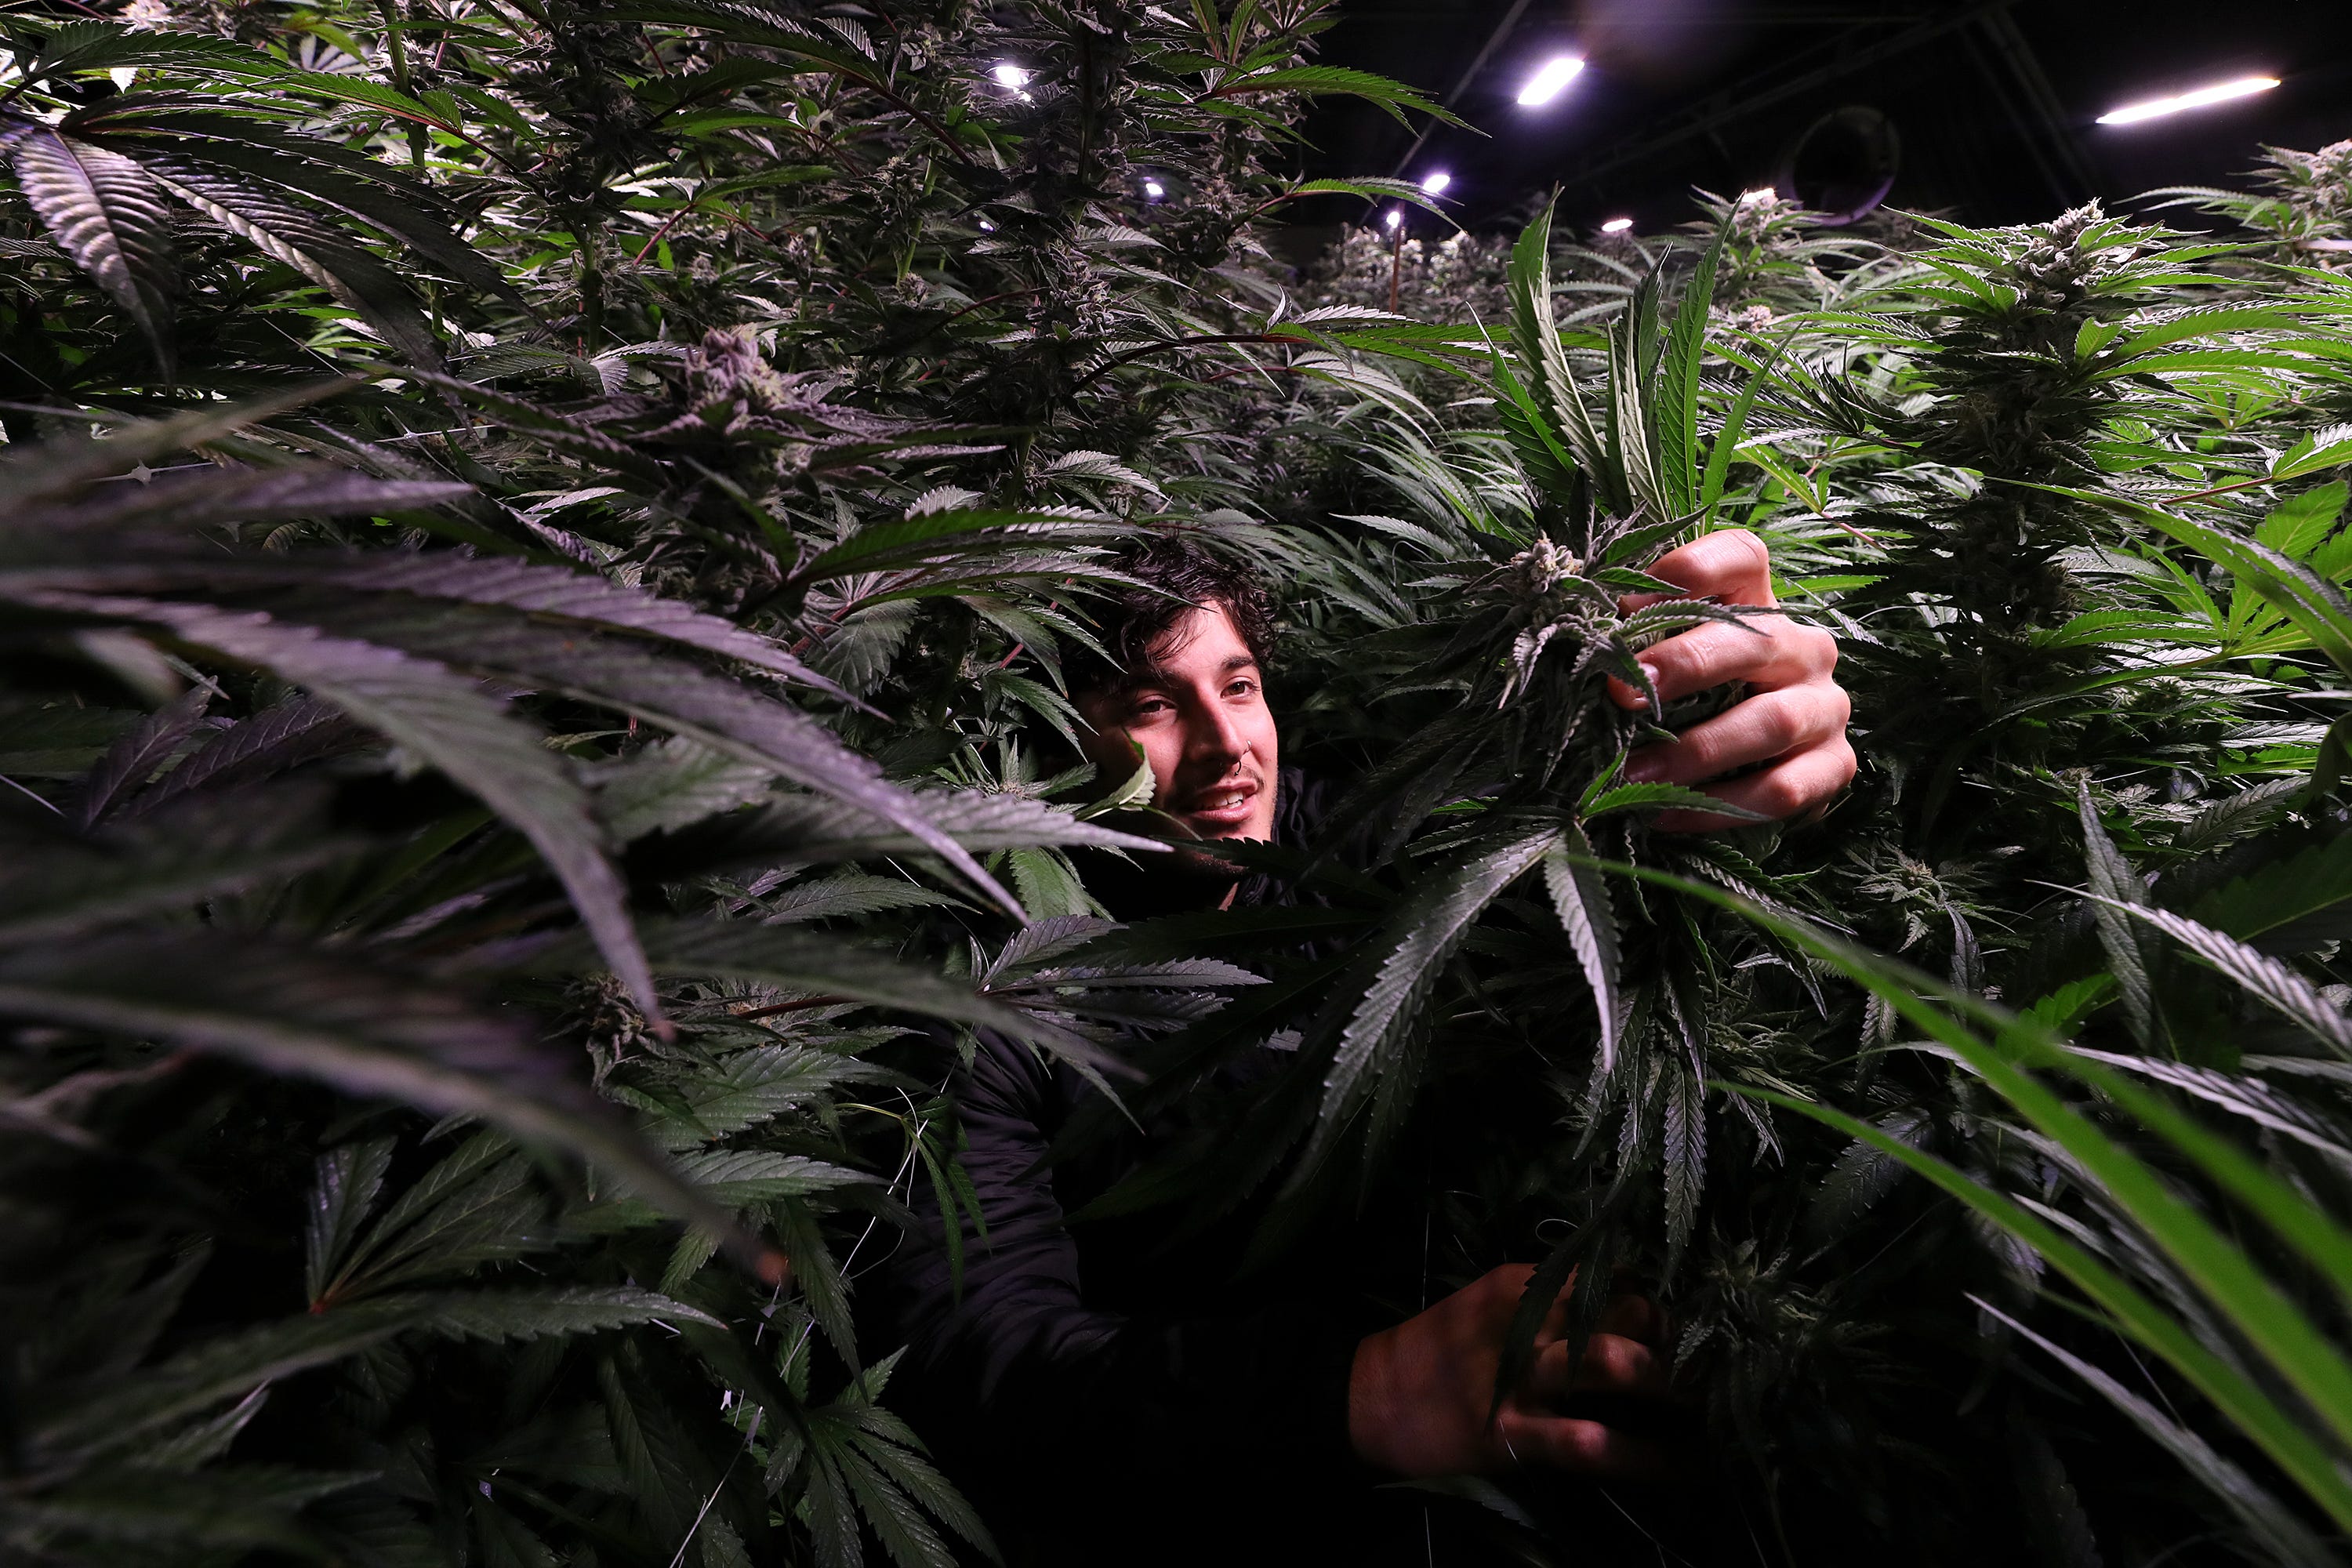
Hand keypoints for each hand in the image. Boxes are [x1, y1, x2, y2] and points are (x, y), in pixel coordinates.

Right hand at [1348, 1263, 1668, 1477]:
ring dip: (1666, 1383)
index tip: (1681, 1323)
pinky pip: (1587, 1441)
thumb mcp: (1489, 1307)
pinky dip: (1641, 1456)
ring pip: (1610, 1363)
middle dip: (1670, 1338)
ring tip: (1701, 1405)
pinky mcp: (1510, 1434)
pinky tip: (1677, 1465)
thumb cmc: (1439, 1351)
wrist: (1370, 1398)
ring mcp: (1518, 1378)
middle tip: (1700, 1364)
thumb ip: (1548, 1304)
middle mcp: (1524, 1321)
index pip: (1607, 1277)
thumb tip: (1630, 1308)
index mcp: (1519, 1285)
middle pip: (1620, 1311)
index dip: (1652, 1299)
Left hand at [1605, 528, 1853, 832]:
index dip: (1689, 570)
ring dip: (1695, 751)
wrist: (1768, 765)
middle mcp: (1803, 647)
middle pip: (1752, 641)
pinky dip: (1718, 805)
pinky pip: (1782, 789)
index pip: (1742, 556)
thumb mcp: (1669, 660)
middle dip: (1683, 666)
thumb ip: (1639, 642)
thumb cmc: (1699, 699)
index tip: (1625, 603)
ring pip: (1771, 722)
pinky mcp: (1835, 765)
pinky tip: (1665, 812)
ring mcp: (1825, 707)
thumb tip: (1586, 640)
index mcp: (1760, 604)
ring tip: (1634, 772)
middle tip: (1621, 694)